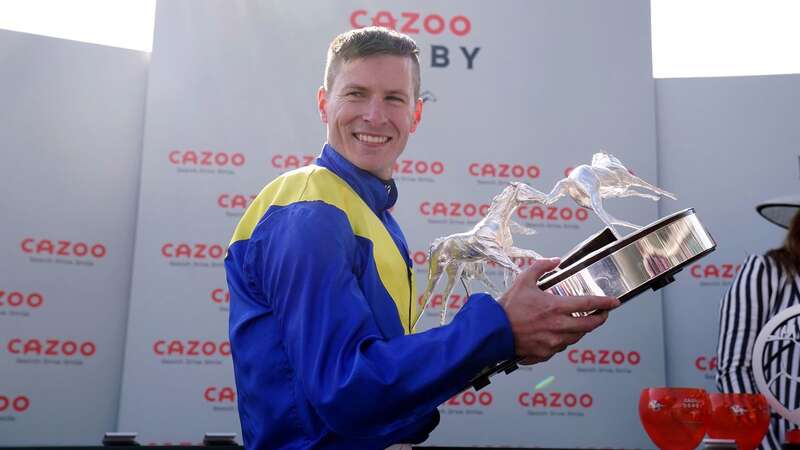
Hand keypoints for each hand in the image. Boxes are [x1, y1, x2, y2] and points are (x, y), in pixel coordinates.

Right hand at [498, 258, 619, 363]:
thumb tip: (555, 261)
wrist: (494, 330)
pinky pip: (562, 347)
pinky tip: (560, 333)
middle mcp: (558, 326)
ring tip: (581, 322)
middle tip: (602, 314)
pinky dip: (565, 339)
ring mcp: (553, 342)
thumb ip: (541, 267)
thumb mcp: (524, 280)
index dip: (604, 303)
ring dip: (582, 329)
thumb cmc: (508, 307)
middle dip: (600, 319)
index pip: (588, 304)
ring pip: (577, 337)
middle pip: (589, 325)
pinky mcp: (545, 353)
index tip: (614, 302)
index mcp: (555, 307)